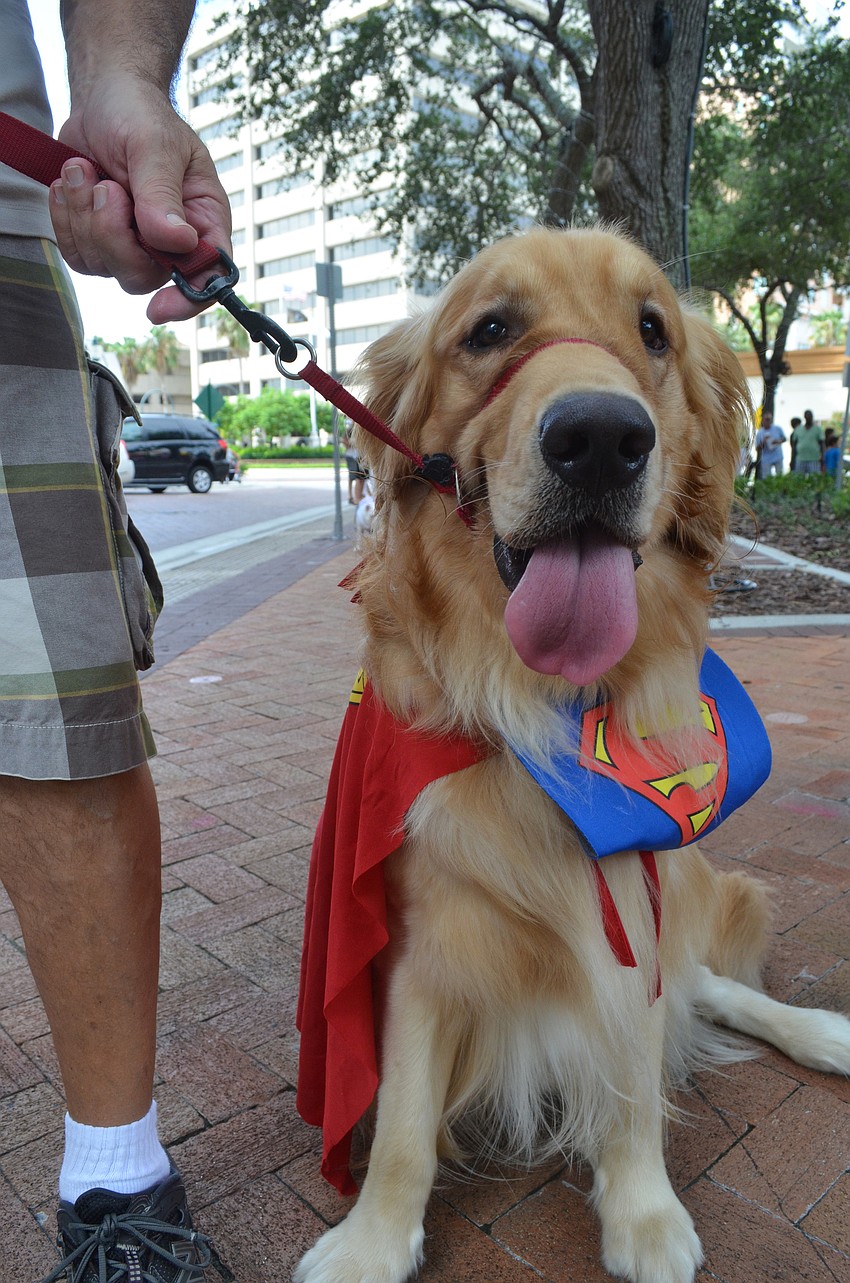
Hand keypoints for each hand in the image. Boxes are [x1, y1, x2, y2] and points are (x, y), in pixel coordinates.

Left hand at [49, 77, 231, 322]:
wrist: (103, 100)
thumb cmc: (140, 116)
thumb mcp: (155, 145)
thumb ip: (162, 195)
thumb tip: (177, 242)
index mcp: (202, 222)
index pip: (208, 277)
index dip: (187, 299)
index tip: (159, 308)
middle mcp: (171, 242)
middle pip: (142, 277)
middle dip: (112, 236)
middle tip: (107, 188)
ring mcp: (133, 244)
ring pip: (104, 266)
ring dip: (84, 216)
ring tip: (87, 171)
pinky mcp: (100, 241)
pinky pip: (78, 255)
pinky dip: (66, 219)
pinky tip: (72, 184)